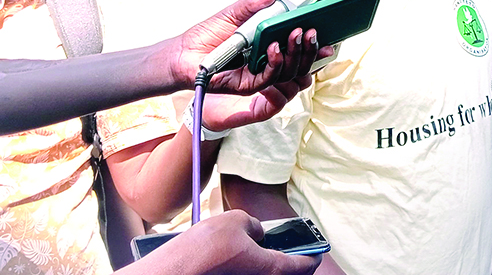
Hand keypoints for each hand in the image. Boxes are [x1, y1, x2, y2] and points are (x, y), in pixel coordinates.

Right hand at [130, 210, 319, 274]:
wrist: (173, 271)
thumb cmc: (203, 249)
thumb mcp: (236, 220)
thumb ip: (253, 225)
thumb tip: (255, 233)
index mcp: (270, 267)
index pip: (304, 266)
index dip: (313, 256)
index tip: (318, 252)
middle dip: (294, 264)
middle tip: (296, 252)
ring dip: (271, 266)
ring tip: (269, 250)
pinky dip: (254, 268)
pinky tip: (245, 256)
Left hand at [169, 0, 333, 94]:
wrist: (182, 54)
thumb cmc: (205, 36)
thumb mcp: (231, 14)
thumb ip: (251, 4)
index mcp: (268, 44)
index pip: (298, 46)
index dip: (314, 42)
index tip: (327, 32)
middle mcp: (267, 61)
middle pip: (298, 60)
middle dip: (309, 46)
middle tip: (312, 30)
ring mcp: (259, 74)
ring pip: (288, 70)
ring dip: (295, 53)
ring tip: (296, 34)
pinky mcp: (248, 85)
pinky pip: (268, 77)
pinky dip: (274, 62)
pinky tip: (274, 48)